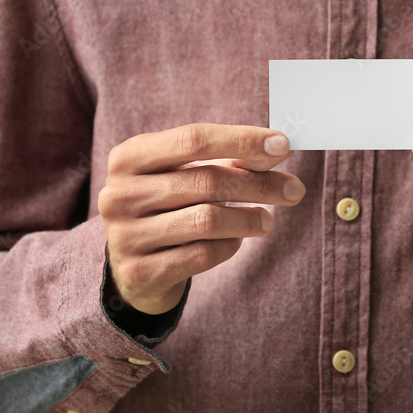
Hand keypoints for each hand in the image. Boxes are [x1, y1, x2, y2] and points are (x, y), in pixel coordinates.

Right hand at [98, 123, 305, 313]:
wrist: (132, 267)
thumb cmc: (168, 207)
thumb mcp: (185, 176)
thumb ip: (227, 160)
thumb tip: (277, 149)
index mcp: (129, 157)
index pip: (193, 139)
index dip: (242, 140)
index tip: (284, 145)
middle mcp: (119, 194)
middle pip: (206, 181)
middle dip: (259, 184)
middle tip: (294, 190)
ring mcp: (125, 235)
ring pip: (206, 220)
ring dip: (248, 219)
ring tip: (267, 221)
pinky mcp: (140, 272)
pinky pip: (201, 255)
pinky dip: (228, 246)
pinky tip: (235, 241)